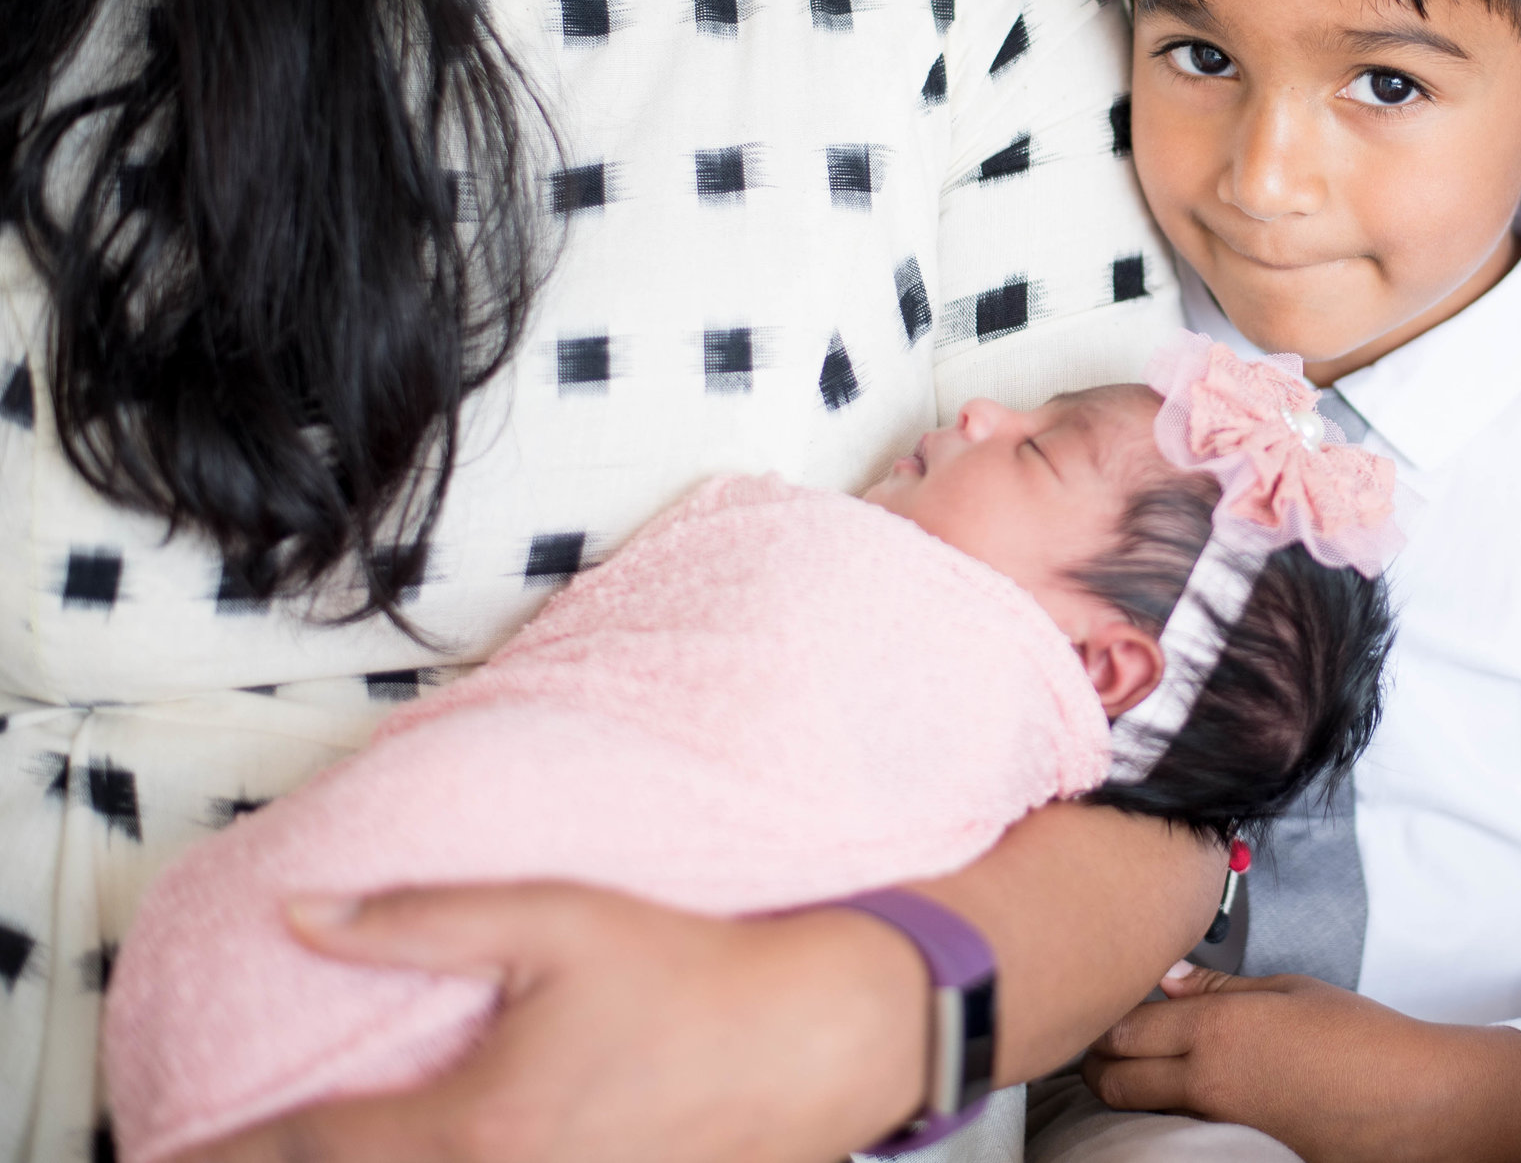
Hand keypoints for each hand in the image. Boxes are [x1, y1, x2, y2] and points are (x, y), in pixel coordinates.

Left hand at [177, 881, 928, 1162]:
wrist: (813, 1039)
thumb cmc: (691, 971)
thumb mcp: (555, 917)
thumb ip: (421, 920)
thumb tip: (303, 915)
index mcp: (477, 1123)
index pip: (314, 1149)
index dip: (233, 1152)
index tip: (175, 1149)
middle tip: (227, 1158)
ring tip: (319, 1161)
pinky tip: (442, 1161)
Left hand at [1082, 965, 1520, 1162]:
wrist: (1414, 1103)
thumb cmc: (1362, 1037)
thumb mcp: (1290, 991)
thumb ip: (1219, 986)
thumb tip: (1167, 980)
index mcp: (1217, 1027)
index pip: (1122, 1028)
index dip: (1105, 1017)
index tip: (1110, 1000)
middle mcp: (1205, 1080)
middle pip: (1111, 1079)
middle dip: (1098, 1060)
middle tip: (1108, 1041)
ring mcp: (1217, 1122)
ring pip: (1138, 1108)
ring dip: (1129, 1085)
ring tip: (1146, 1062)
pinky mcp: (1235, 1150)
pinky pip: (1178, 1128)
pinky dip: (1167, 1110)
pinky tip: (1188, 1091)